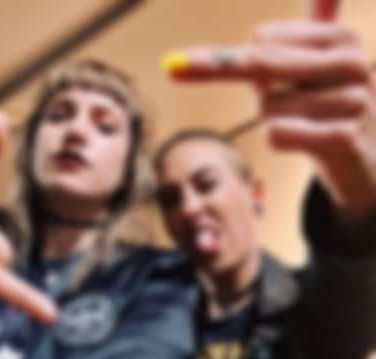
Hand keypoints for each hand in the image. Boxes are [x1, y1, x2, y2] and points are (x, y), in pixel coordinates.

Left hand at [162, 0, 375, 219]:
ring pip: (265, 107)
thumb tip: (257, 23)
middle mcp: (351, 63)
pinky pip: (275, 134)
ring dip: (271, 121)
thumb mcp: (311, 71)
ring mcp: (351, 101)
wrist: (366, 161)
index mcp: (342, 38)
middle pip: (260, 63)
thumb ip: (282, 46)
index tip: (253, 79)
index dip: (244, 63)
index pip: (262, 39)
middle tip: (177, 70)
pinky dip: (278, 140)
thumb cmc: (326, 110)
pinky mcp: (341, 138)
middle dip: (219, 72)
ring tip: (303, 126)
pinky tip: (305, 143)